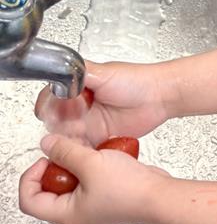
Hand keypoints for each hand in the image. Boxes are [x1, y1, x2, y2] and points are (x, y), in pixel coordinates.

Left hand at [19, 134, 169, 223]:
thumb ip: (65, 152)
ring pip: (70, 183)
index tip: (46, 159)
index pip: (29, 200)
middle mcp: (76, 214)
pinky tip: (104, 154)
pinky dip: (92, 166)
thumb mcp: (91, 163)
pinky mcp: (106, 197)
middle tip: (66, 152)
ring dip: (76, 164)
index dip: (31, 177)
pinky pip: (89, 180)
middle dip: (55, 168)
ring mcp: (92, 206)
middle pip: (48, 191)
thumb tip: (47, 144)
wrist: (159, 196)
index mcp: (66, 214)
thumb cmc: (129, 189)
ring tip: (88, 151)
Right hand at [35, 61, 173, 145]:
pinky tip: (80, 148)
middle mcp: (82, 105)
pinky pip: (82, 147)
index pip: (53, 96)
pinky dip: (78, 150)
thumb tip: (60, 77)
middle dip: (57, 124)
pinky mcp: (99, 137)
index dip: (49, 105)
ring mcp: (90, 122)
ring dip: (66, 139)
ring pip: (67, 135)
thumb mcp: (104, 73)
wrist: (160, 96)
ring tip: (74, 137)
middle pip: (57, 118)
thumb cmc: (136, 80)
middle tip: (66, 125)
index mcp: (79, 86)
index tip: (51, 110)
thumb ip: (80, 74)